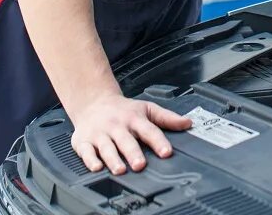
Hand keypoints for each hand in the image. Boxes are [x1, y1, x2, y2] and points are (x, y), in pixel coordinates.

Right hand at [70, 93, 191, 173]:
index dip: (159, 141)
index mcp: (134, 118)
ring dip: (113, 159)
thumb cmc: (123, 110)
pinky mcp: (83, 141)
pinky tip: (97, 167)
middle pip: (126, 140)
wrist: (94, 102)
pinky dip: (90, 160)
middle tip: (140, 164)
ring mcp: (100, 134)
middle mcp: (117, 126)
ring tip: (120, 169)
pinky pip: (86, 151)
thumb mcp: (147, 109)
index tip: (166, 152)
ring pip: (107, 147)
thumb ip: (167, 118)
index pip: (149, 130)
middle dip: (133, 153)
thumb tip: (187, 123)